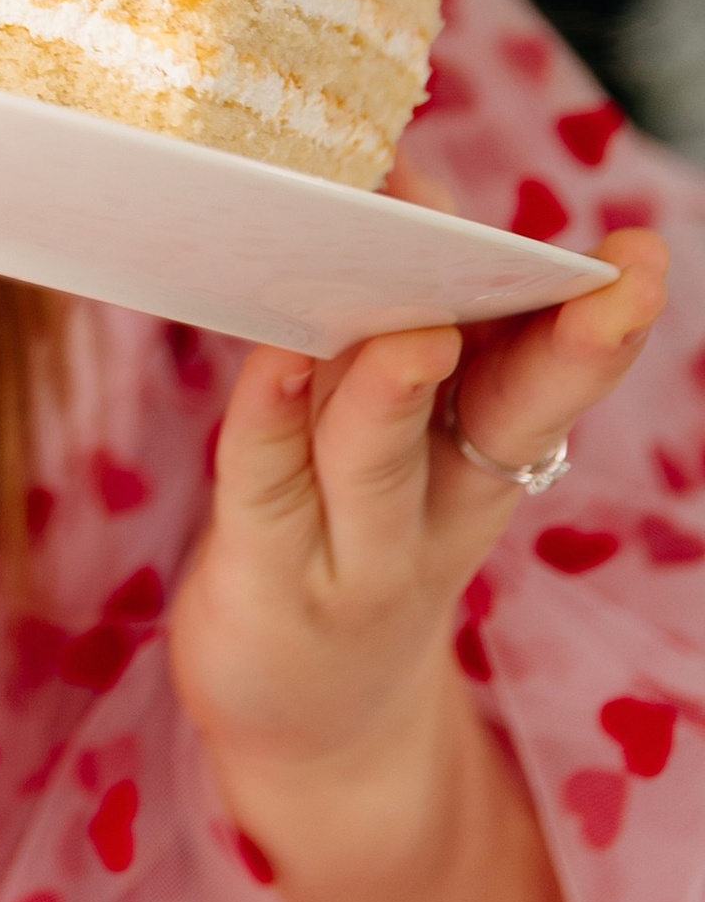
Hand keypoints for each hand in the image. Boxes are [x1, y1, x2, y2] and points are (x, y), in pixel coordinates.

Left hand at [170, 229, 668, 797]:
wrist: (310, 724)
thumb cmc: (345, 534)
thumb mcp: (405, 439)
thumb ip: (412, 324)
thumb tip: (399, 177)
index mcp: (483, 456)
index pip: (549, 380)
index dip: (594, 320)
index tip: (637, 253)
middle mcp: (436, 505)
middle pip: (509, 418)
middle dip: (569, 347)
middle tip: (618, 276)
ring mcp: (351, 548)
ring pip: (379, 456)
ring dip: (399, 386)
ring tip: (421, 324)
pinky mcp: (264, 576)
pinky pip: (267, 486)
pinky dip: (273, 420)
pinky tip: (278, 360)